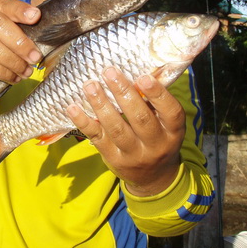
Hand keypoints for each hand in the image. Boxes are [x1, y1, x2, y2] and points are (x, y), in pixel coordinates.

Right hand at [0, 0, 42, 83]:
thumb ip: (13, 23)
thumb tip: (41, 30)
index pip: (4, 4)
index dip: (20, 10)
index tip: (36, 17)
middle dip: (20, 43)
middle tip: (35, 57)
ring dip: (14, 63)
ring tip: (27, 72)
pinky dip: (3, 73)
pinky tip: (13, 77)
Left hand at [66, 67, 184, 195]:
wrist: (153, 178)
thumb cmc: (158, 138)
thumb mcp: (166, 124)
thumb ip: (155, 102)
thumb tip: (137, 69)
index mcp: (173, 131)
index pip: (171, 112)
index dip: (158, 94)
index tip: (142, 76)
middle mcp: (155, 144)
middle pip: (140, 119)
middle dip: (123, 93)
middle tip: (109, 72)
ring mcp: (133, 154)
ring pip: (116, 128)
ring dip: (101, 104)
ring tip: (90, 85)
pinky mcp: (113, 158)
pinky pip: (97, 138)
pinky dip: (83, 122)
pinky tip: (73, 107)